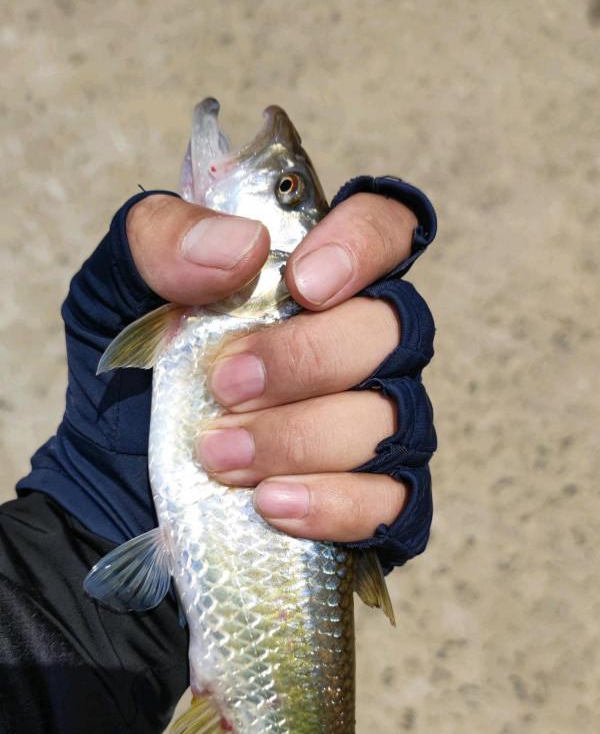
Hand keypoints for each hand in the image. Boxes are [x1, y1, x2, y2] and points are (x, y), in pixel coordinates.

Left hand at [127, 191, 430, 543]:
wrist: (110, 490)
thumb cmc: (132, 383)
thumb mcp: (117, 295)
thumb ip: (163, 242)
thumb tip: (243, 244)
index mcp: (314, 280)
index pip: (385, 230)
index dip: (365, 245)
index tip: (304, 283)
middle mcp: (360, 348)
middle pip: (391, 330)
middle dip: (306, 359)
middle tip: (224, 385)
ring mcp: (375, 427)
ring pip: (387, 420)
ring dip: (299, 438)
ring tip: (218, 456)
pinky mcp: (371, 503)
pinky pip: (390, 502)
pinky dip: (332, 502)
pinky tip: (270, 504)